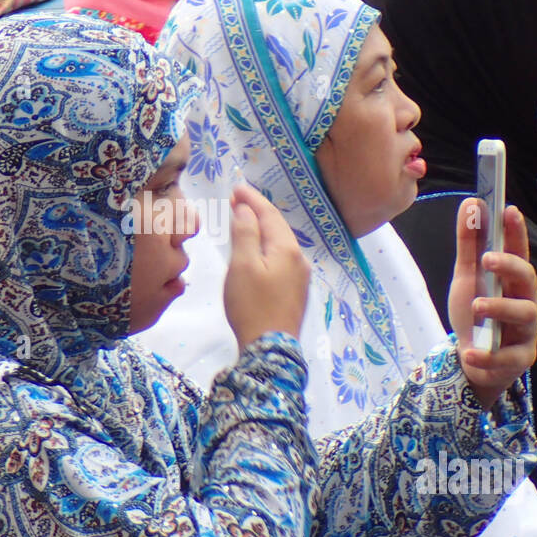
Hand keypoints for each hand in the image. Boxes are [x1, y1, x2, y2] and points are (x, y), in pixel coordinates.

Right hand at [224, 183, 308, 350]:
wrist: (270, 349)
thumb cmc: (252, 305)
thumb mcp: (242, 265)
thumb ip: (244, 233)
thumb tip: (246, 210)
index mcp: (286, 248)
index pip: (269, 214)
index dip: (252, 199)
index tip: (236, 188)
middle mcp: (299, 259)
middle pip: (278, 227)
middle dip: (258, 212)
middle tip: (237, 201)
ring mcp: (300, 277)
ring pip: (281, 244)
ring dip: (263, 230)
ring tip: (245, 222)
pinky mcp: (295, 293)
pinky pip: (282, 259)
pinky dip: (268, 248)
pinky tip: (258, 252)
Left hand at [448, 200, 536, 410]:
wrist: (473, 362)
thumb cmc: (475, 314)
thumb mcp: (466, 277)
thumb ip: (469, 243)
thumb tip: (471, 203)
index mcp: (514, 279)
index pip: (519, 250)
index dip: (516, 230)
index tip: (508, 209)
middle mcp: (526, 300)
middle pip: (527, 278)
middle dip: (510, 267)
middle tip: (487, 260)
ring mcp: (526, 330)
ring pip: (523, 315)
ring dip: (499, 308)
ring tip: (477, 306)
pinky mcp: (520, 359)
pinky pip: (507, 357)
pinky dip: (487, 355)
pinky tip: (470, 352)